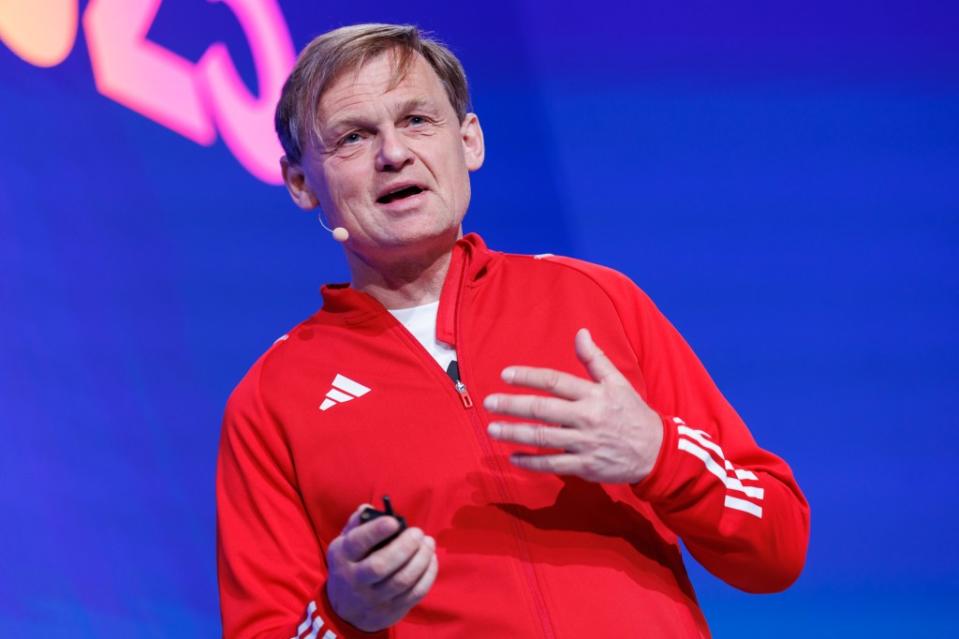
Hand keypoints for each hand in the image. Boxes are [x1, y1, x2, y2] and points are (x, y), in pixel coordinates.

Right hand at [326, 505, 437, 631]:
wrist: (346, 610)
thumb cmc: (350, 565)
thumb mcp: (344, 544)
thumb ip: (356, 524)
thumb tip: (368, 507)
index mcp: (343, 557)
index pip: (357, 543)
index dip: (377, 531)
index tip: (395, 522)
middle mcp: (356, 579)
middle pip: (381, 565)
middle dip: (405, 546)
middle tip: (418, 533)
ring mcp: (374, 598)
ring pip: (402, 580)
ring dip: (421, 559)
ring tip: (428, 543)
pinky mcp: (392, 610)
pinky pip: (415, 593)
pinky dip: (428, 575)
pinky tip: (431, 560)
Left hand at [484, 328, 662, 483]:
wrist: (655, 452)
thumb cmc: (632, 413)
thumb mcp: (618, 382)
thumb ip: (595, 359)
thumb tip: (580, 332)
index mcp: (593, 394)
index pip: (555, 381)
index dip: (528, 376)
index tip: (505, 375)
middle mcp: (586, 418)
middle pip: (543, 410)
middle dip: (512, 405)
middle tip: (488, 403)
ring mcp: (584, 443)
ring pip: (543, 437)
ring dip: (515, 433)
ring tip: (492, 429)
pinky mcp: (585, 466)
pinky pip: (552, 464)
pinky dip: (531, 462)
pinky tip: (513, 457)